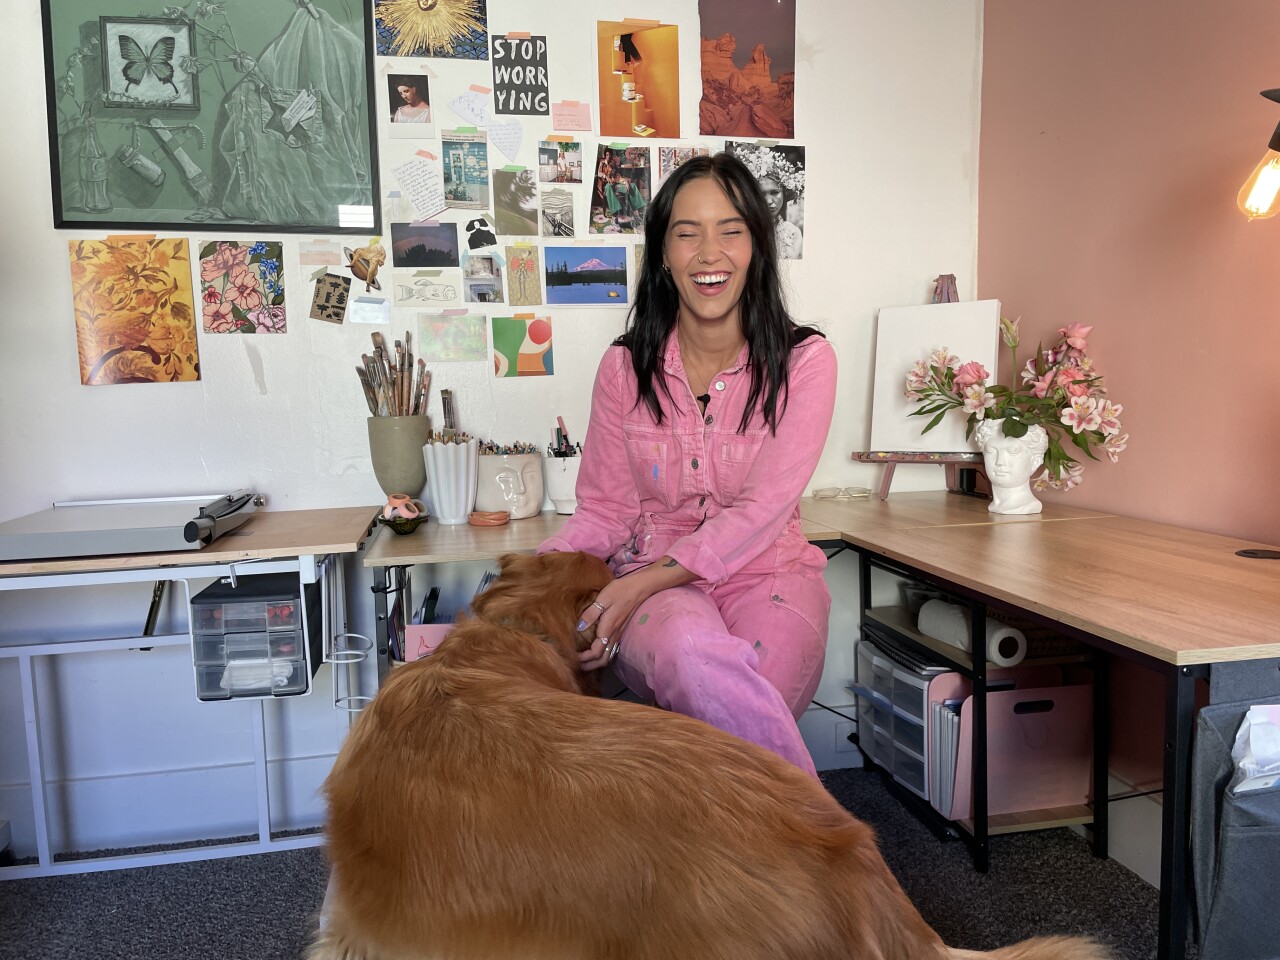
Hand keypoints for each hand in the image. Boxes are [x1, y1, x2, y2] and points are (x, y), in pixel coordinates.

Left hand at [575, 558, 697, 670]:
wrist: (640, 587)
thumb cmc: (620, 590)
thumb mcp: (603, 599)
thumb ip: (591, 614)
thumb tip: (579, 628)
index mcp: (608, 629)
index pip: (596, 652)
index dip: (584, 658)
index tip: (572, 657)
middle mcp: (614, 635)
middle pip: (603, 660)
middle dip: (589, 666)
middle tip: (576, 665)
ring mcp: (619, 634)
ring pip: (608, 656)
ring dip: (596, 662)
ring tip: (584, 662)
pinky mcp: (621, 631)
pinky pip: (611, 649)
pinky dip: (602, 655)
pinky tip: (595, 651)